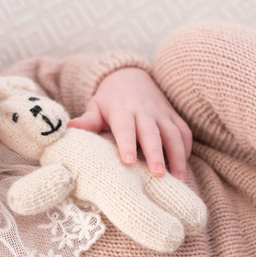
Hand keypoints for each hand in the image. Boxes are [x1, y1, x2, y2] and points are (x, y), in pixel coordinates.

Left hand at [67, 67, 193, 178]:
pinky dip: (186, 150)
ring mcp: (162, 114)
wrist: (131, 76)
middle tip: (158, 175)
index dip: (127, 144)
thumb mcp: (96, 106)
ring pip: (174, 135)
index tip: (128, 161)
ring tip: (178, 180)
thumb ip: (87, 120)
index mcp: (123, 111)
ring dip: (177, 157)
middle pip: (152, 134)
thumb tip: (69, 128)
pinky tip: (183, 167)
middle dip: (156, 154)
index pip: (126, 128)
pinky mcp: (174, 117)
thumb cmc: (110, 99)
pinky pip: (184, 133)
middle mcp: (145, 112)